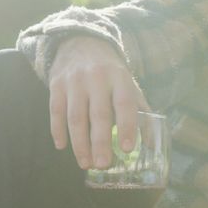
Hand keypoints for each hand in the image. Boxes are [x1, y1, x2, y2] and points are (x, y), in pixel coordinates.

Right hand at [47, 36, 149, 168]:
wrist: (81, 43)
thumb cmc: (110, 72)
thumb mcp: (128, 84)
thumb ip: (140, 112)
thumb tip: (152, 144)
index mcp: (120, 78)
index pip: (124, 104)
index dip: (126, 126)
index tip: (126, 149)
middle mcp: (97, 78)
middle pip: (98, 114)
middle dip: (100, 142)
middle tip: (103, 164)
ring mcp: (74, 81)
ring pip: (75, 116)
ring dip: (79, 143)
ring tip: (85, 163)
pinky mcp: (56, 85)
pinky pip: (55, 111)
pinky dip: (58, 130)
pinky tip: (62, 147)